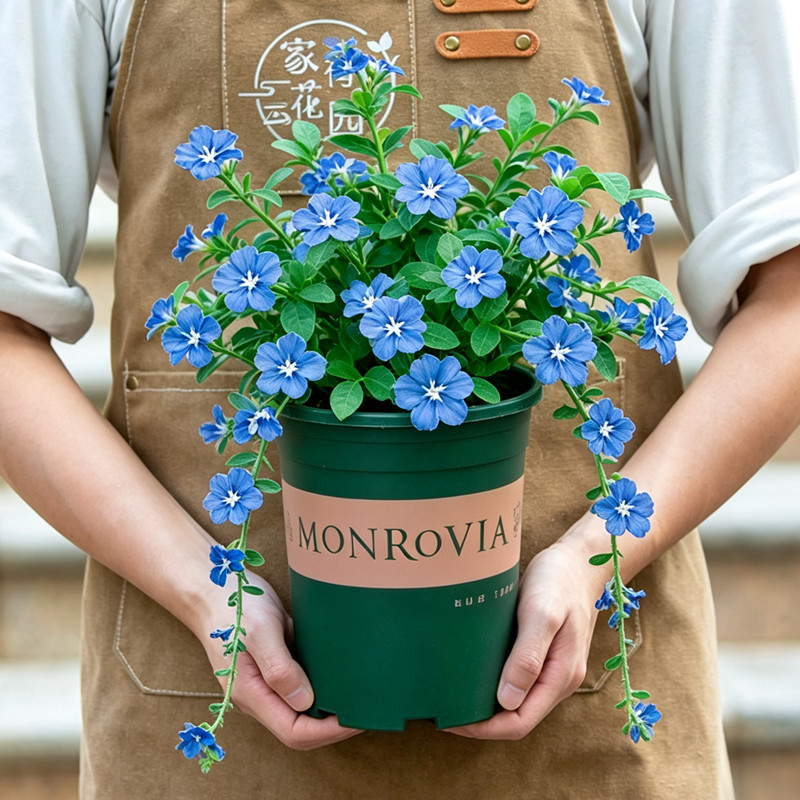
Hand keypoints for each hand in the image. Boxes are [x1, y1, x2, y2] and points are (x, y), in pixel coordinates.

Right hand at [199, 572, 362, 750]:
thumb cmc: (236, 607)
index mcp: (252, 694)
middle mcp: (259, 696)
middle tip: (365, 709)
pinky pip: (300, 691)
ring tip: (360, 698)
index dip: (327, 731)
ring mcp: (266, 685)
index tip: (356, 716)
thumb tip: (305, 702)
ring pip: (301, 712)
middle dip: (333, 727)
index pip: (294, 732)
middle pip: (300, 729)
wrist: (216, 590)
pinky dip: (322, 691)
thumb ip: (279, 668)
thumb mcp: (260, 631)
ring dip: (329, 712)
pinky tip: (342, 679)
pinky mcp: (274, 670)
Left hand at [445, 540, 603, 739]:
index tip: (452, 719)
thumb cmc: (559, 582)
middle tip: (443, 709)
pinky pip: (516, 679)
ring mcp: (550, 667)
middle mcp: (556, 678)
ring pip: (515, 699)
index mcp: (560, 676)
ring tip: (452, 694)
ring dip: (485, 703)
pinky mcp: (541, 653)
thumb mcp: (542, 614)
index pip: (520, 722)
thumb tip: (506, 700)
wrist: (578, 560)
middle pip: (516, 716)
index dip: (485, 728)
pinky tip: (470, 672)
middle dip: (481, 720)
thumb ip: (528, 657)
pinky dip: (492, 682)